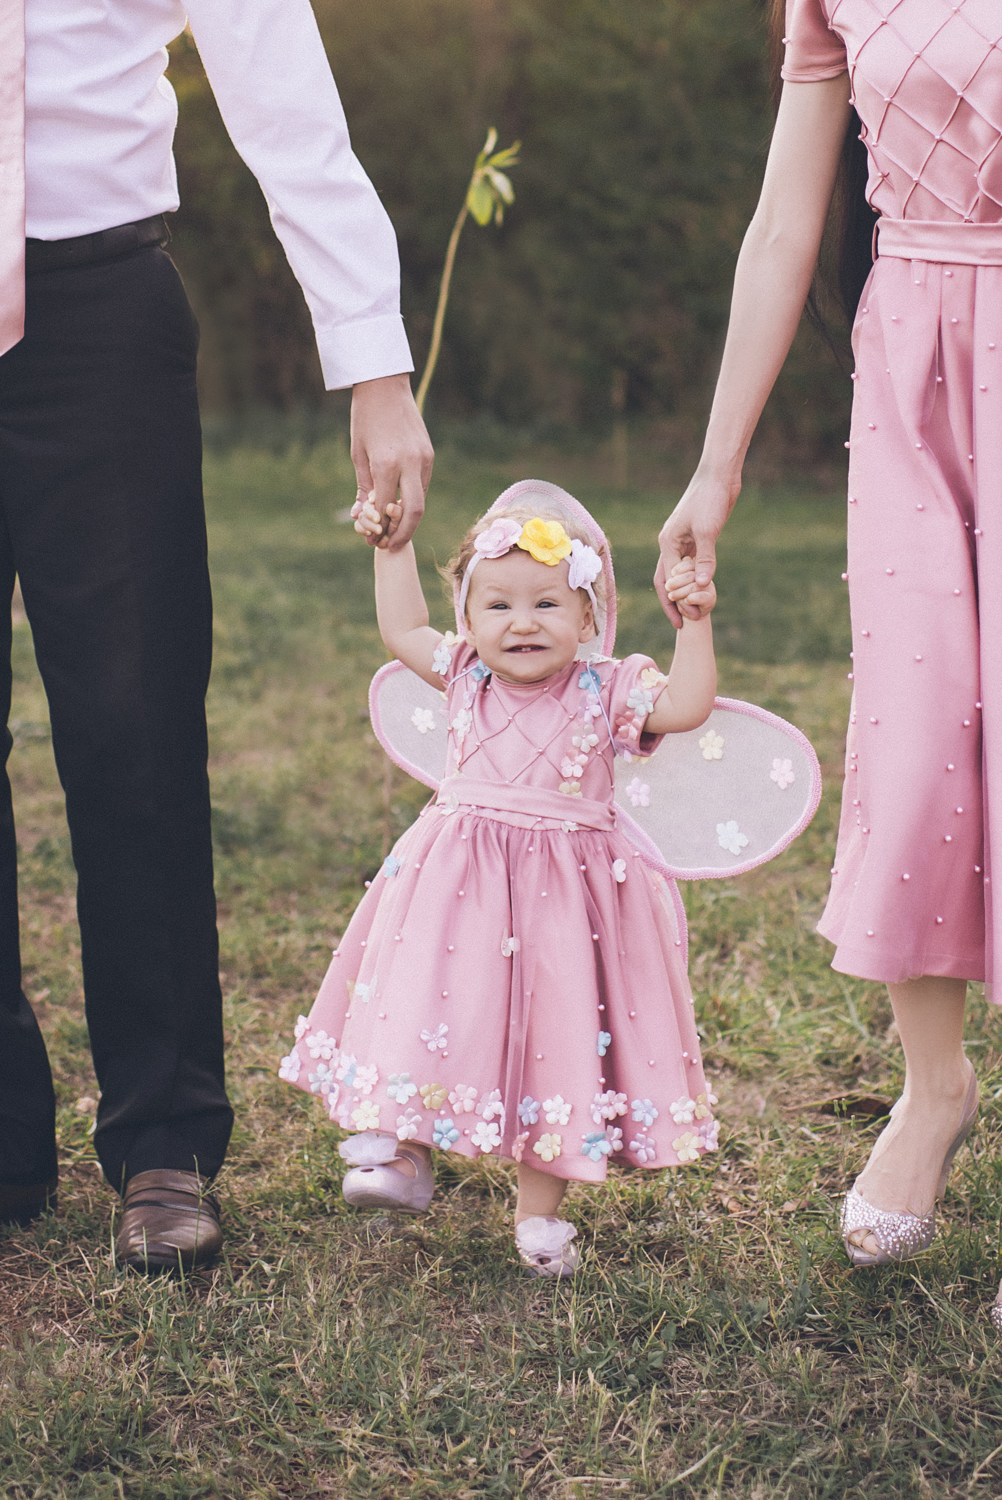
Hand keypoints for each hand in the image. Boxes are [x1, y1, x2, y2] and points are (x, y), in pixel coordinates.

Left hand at [350, 373, 434, 548]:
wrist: (385, 386)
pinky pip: (423, 484)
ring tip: (395, 528)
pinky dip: (413, 499)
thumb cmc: (365, 419)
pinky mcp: (429, 454)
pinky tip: (401, 505)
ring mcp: (423, 459)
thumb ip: (364, 487)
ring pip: (422, 499)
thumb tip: (362, 516)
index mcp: (386, 464)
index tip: (373, 540)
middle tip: (392, 545)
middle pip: (414, 512)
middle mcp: (409, 463)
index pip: (386, 508)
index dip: (380, 528)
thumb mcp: (358, 454)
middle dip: (403, 533)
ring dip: (409, 518)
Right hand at [655, 470, 737, 626]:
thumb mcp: (707, 530)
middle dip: (675, 603)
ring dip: (686, 592)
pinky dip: (696, 579)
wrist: (719, 476)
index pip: (667, 580)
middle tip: (685, 624)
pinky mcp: (697, 538)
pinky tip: (703, 591)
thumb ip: (705, 558)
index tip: (685, 620)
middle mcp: (672, 544)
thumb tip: (701, 586)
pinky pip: (692, 564)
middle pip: (668, 580)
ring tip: (694, 611)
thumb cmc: (709, 498)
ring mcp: (684, 541)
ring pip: (680, 574)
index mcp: (668, 543)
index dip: (675, 603)